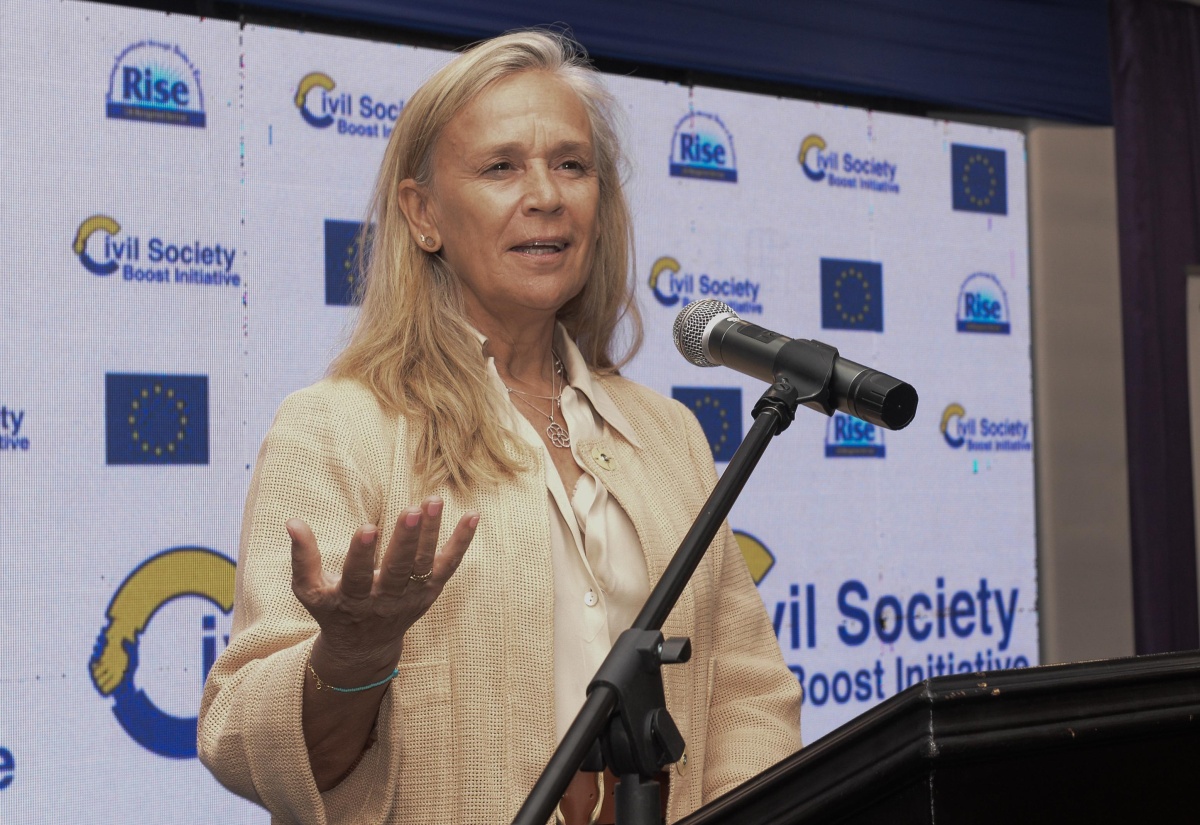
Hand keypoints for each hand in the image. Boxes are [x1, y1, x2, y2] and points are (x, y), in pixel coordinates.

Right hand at [287, 497, 477, 680]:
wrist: (364, 647)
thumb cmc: (333, 610)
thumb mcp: (310, 591)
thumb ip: (302, 558)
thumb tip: (292, 521)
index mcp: (352, 601)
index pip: (358, 577)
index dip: (363, 554)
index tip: (368, 528)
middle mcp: (385, 601)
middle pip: (399, 570)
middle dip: (406, 540)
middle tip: (412, 510)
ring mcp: (412, 597)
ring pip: (425, 565)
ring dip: (433, 533)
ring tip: (434, 501)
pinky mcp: (430, 591)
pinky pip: (449, 565)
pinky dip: (462, 542)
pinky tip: (473, 516)